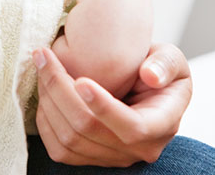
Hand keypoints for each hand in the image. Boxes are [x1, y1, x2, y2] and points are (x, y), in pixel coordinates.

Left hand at [32, 44, 191, 165]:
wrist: (145, 87)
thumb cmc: (158, 70)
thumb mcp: (172, 60)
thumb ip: (165, 63)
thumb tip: (150, 76)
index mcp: (162, 125)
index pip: (133, 127)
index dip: (104, 106)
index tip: (81, 79)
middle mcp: (137, 149)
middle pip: (89, 129)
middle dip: (60, 90)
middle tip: (44, 56)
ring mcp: (112, 157)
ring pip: (69, 139)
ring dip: (48, 100)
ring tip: (42, 65)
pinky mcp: (90, 158)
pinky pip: (59, 149)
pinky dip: (45, 118)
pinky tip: (43, 90)